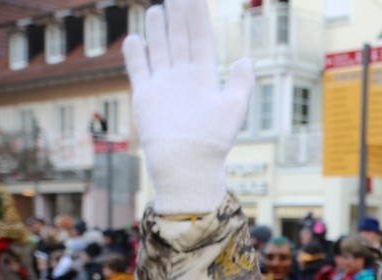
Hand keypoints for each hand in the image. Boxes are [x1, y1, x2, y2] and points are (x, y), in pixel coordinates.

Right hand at [122, 0, 252, 213]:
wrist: (185, 163)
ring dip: (159, 30)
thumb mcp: (232, 109)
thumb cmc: (212, 141)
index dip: (197, 15)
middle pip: (180, 38)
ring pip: (161, 50)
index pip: (200, 37)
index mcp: (204, 76)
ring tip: (157, 10)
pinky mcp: (146, 96)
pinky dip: (136, 54)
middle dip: (178, 15)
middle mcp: (184, 77)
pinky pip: (139, 69)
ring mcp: (165, 85)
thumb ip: (240, 83)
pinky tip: (135, 39)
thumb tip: (247, 60)